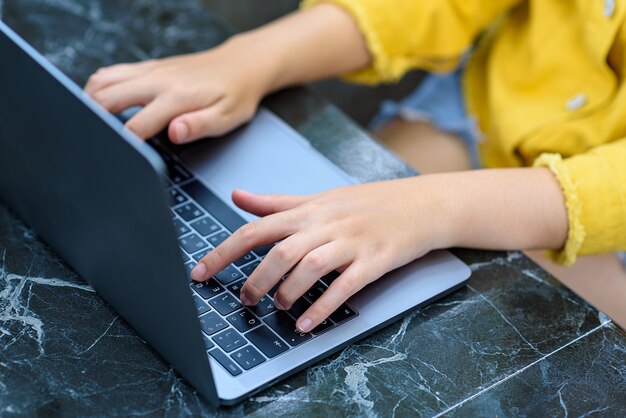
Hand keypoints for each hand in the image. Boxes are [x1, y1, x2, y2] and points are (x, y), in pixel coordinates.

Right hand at [84, 36, 275, 142]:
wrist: (241, 66)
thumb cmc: (235, 95)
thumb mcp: (226, 118)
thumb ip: (199, 126)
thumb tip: (174, 133)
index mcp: (176, 97)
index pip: (135, 125)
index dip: (122, 146)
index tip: (116, 161)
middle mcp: (158, 80)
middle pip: (106, 99)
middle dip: (94, 123)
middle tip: (95, 146)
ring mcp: (151, 71)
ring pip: (102, 82)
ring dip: (90, 103)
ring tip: (91, 127)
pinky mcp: (149, 66)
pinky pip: (111, 72)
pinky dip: (98, 88)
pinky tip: (100, 104)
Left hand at [190, 178, 451, 332]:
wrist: (423, 204)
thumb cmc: (369, 203)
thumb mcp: (321, 197)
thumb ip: (278, 202)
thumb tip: (238, 197)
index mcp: (309, 209)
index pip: (257, 227)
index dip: (224, 251)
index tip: (200, 272)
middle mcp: (327, 224)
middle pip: (281, 250)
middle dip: (256, 278)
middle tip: (245, 299)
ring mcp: (352, 242)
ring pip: (310, 266)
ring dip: (287, 291)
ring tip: (277, 307)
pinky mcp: (375, 261)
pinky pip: (345, 286)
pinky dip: (323, 307)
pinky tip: (307, 324)